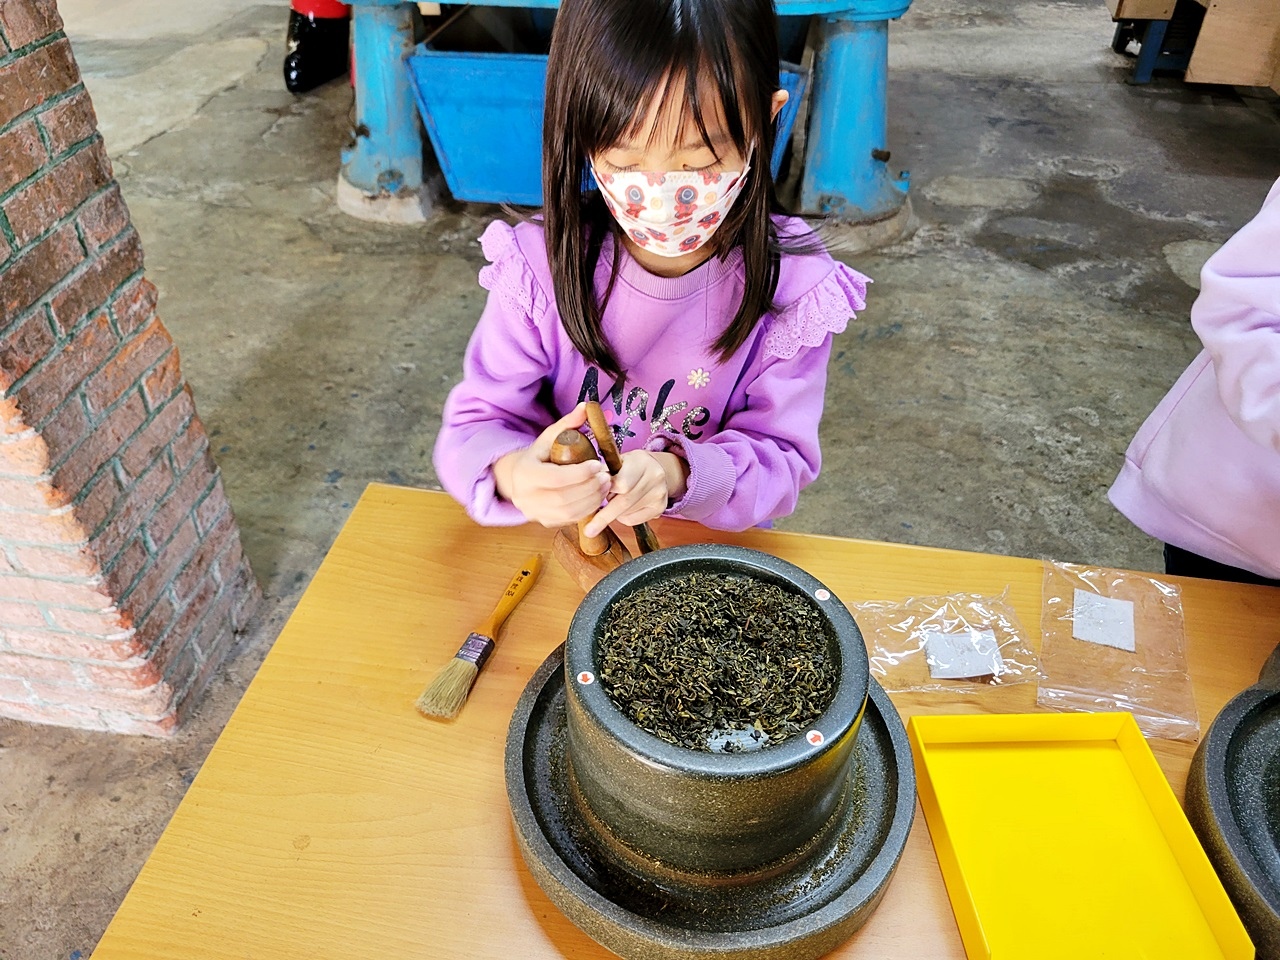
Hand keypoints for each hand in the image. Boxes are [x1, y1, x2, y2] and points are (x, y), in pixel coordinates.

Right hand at [493, 405, 610, 526]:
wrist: (520, 478)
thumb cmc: (539, 455)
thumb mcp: (550, 436)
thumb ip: (568, 423)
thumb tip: (586, 407)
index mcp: (524, 473)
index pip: (554, 478)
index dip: (579, 473)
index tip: (597, 465)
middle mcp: (525, 497)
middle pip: (563, 498)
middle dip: (589, 488)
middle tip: (606, 476)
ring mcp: (534, 513)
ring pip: (568, 513)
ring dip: (592, 500)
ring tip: (605, 485)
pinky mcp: (545, 522)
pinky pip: (570, 520)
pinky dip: (588, 509)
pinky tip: (598, 496)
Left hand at [583, 450, 687, 537]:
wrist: (658, 469)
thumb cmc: (631, 466)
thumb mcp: (617, 461)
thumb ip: (602, 472)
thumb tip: (584, 486)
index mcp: (641, 461)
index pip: (621, 483)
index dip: (605, 492)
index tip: (591, 501)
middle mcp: (654, 477)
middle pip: (624, 502)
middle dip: (604, 515)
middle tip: (589, 529)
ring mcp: (659, 494)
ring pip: (626, 513)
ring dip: (613, 512)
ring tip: (615, 499)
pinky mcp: (660, 508)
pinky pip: (633, 520)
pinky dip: (623, 518)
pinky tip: (625, 508)